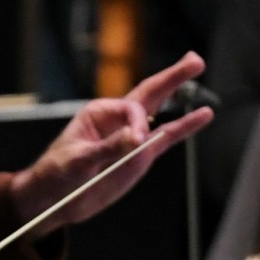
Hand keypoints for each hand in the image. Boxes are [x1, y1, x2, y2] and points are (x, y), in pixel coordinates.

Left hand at [13, 50, 211, 229]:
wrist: (56, 199)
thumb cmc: (57, 173)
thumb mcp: (78, 159)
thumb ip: (108, 147)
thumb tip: (137, 137)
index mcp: (99, 113)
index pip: (131, 110)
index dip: (139, 123)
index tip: (137, 142)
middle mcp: (119, 120)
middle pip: (151, 93)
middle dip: (172, 76)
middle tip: (195, 60)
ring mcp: (132, 138)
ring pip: (162, 111)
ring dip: (179, 92)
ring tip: (199, 70)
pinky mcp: (141, 156)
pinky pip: (167, 139)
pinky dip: (185, 127)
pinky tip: (203, 115)